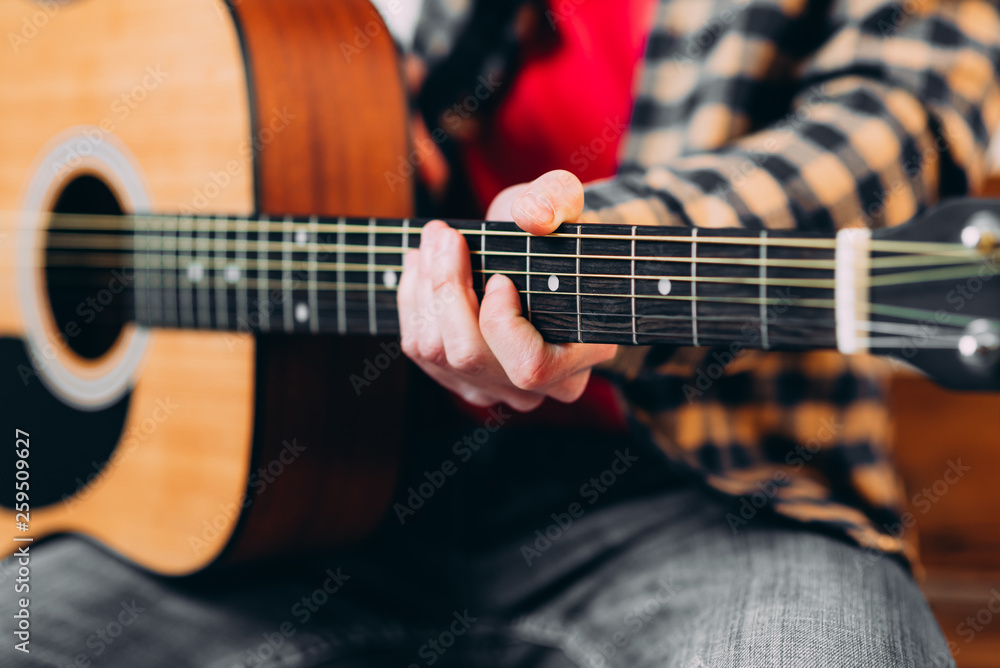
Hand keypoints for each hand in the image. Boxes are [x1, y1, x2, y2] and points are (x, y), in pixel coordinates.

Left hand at [397, 170, 617, 410]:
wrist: (537, 252)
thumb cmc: (555, 228)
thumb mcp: (563, 199)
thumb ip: (557, 198)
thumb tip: (533, 216)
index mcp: (587, 349)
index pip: (529, 366)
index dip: (501, 323)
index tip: (499, 276)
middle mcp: (546, 385)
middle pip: (468, 356)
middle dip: (446, 290)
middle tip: (443, 235)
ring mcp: (502, 388)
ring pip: (437, 353)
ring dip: (424, 291)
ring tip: (429, 244)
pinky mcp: (466, 381)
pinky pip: (422, 352)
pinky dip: (413, 303)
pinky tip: (420, 268)